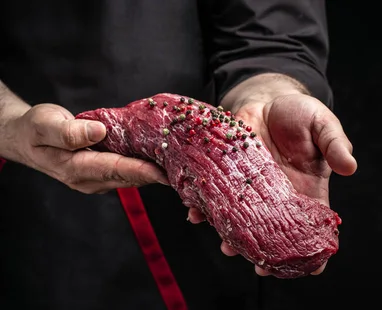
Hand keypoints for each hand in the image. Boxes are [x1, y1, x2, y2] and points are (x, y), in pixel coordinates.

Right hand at [4, 104, 168, 193]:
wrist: (26, 138)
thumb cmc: (34, 129)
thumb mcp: (45, 124)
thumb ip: (69, 131)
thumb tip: (98, 132)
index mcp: (75, 169)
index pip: (114, 170)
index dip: (140, 171)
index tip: (162, 172)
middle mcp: (90, 180)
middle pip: (129, 177)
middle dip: (156, 174)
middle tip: (183, 167)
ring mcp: (98, 180)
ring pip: (132, 177)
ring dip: (155, 171)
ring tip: (180, 162)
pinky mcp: (105, 174)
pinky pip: (129, 171)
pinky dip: (146, 166)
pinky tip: (163, 157)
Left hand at [188, 93, 356, 275]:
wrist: (266, 98)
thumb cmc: (300, 113)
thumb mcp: (323, 124)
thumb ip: (336, 144)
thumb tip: (350, 166)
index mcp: (307, 190)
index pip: (314, 226)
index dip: (315, 249)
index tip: (313, 269)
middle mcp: (278, 197)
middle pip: (275, 233)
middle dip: (268, 252)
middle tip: (262, 266)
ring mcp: (250, 189)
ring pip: (242, 221)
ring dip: (233, 236)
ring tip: (229, 246)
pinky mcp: (227, 177)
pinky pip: (215, 197)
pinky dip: (204, 207)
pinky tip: (198, 214)